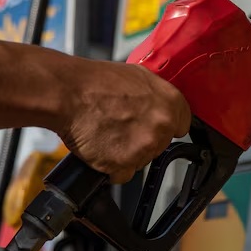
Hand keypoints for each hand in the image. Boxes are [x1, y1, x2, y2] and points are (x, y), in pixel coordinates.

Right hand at [57, 61, 190, 183]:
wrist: (68, 93)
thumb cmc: (96, 82)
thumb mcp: (138, 76)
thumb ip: (157, 95)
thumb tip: (162, 105)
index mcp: (171, 102)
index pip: (182, 125)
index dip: (165, 126)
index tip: (154, 126)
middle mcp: (162, 125)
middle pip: (160, 144)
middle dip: (144, 139)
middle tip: (122, 127)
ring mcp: (145, 147)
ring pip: (142, 160)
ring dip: (127, 154)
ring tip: (108, 134)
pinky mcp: (125, 164)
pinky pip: (123, 174)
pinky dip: (112, 167)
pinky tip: (102, 149)